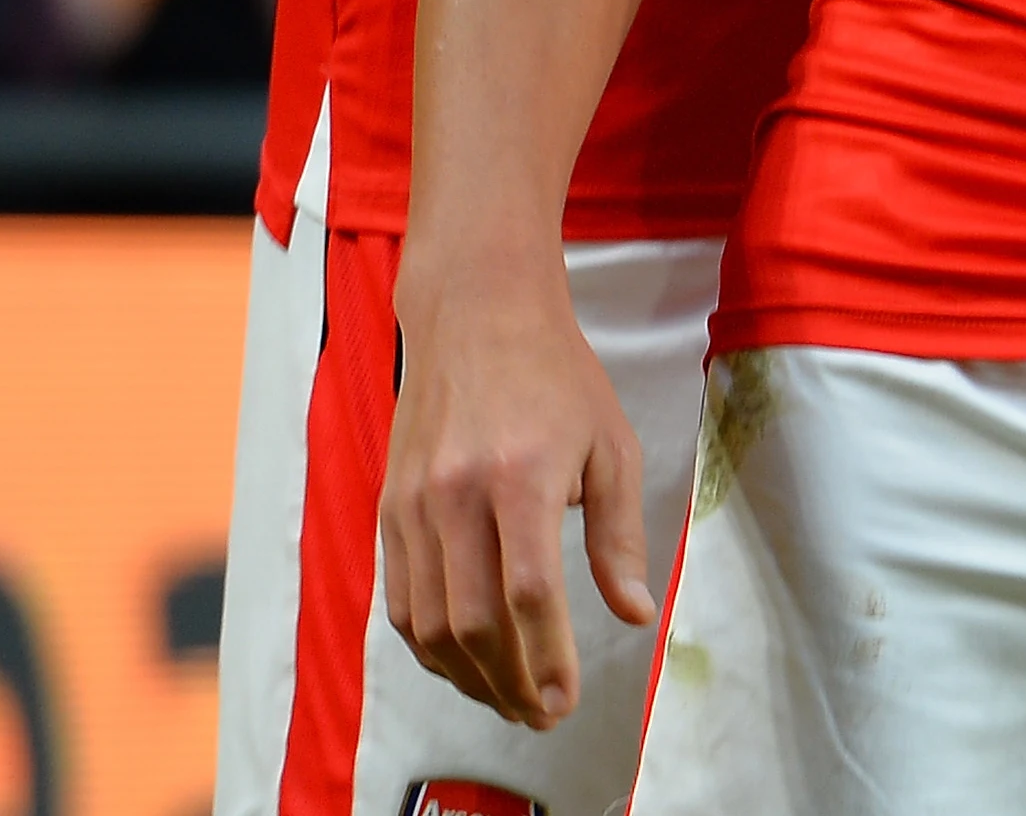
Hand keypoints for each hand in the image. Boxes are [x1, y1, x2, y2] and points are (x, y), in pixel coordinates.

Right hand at [377, 256, 654, 729]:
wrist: (476, 311)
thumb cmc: (556, 376)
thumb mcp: (611, 445)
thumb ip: (619, 537)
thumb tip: (635, 616)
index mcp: (520, 477)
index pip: (530, 596)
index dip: (550, 662)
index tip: (567, 701)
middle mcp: (456, 494)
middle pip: (474, 623)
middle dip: (510, 685)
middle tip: (542, 715)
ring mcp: (413, 504)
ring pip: (428, 624)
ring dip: (469, 678)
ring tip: (509, 700)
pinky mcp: (390, 508)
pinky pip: (401, 600)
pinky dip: (430, 647)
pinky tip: (465, 663)